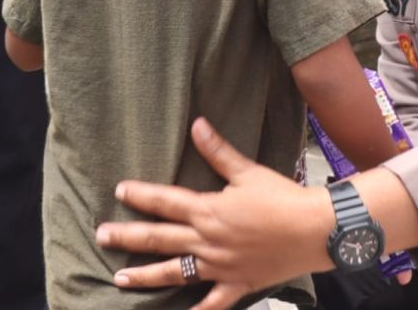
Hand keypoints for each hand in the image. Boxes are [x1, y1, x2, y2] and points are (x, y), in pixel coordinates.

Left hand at [97, 118, 334, 309]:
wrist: (316, 229)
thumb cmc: (284, 198)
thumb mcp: (248, 171)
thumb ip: (218, 152)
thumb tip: (198, 125)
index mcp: (209, 210)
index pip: (166, 202)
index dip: (141, 195)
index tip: (120, 190)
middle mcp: (208, 241)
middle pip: (160, 239)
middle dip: (128, 236)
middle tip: (101, 235)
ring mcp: (220, 266)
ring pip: (175, 273)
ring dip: (145, 276)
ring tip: (120, 278)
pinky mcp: (237, 284)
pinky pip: (212, 304)